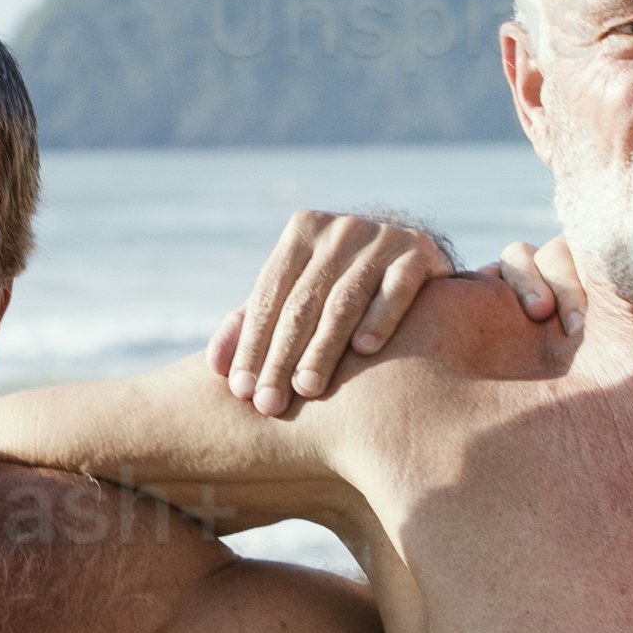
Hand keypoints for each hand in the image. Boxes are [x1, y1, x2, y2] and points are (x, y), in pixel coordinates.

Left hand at [208, 215, 581, 413]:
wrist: (417, 254)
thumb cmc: (344, 285)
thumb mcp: (299, 295)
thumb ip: (256, 324)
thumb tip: (213, 367)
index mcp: (302, 232)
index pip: (268, 294)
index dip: (252, 344)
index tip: (240, 392)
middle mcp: (339, 229)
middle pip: (302, 302)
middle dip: (281, 356)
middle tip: (269, 404)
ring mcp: (381, 238)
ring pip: (343, 300)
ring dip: (323, 347)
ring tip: (307, 390)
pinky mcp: (419, 253)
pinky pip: (395, 290)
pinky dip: (379, 318)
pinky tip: (364, 351)